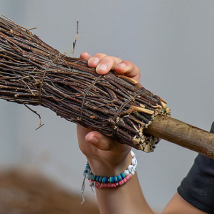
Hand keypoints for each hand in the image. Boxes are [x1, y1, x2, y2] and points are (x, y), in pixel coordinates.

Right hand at [75, 52, 140, 174]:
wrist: (102, 155)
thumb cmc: (114, 150)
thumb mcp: (112, 147)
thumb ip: (103, 142)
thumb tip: (91, 136)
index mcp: (130, 99)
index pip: (133, 75)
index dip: (127, 68)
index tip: (119, 70)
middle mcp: (117, 90)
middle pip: (116, 66)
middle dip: (108, 62)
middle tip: (99, 69)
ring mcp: (101, 89)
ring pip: (101, 66)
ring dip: (96, 60)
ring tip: (89, 63)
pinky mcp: (87, 92)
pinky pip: (86, 74)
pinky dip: (83, 64)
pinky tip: (80, 58)